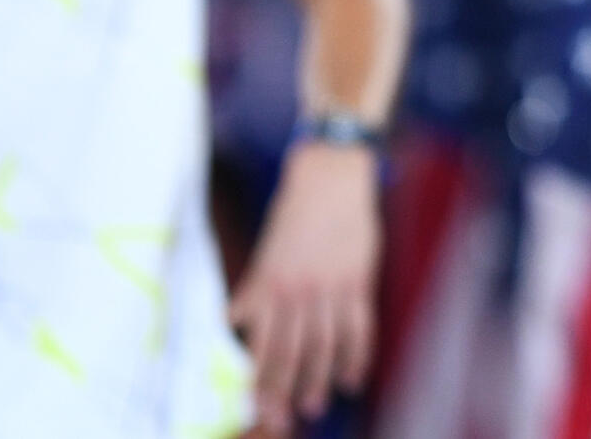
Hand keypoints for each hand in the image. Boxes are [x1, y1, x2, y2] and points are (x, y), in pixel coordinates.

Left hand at [229, 141, 382, 435]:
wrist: (330, 175)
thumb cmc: (294, 211)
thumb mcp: (266, 250)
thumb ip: (253, 289)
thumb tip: (232, 321)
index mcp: (271, 282)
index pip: (263, 343)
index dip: (260, 378)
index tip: (257, 406)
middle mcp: (299, 289)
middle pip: (293, 351)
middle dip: (287, 389)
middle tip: (284, 420)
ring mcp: (331, 285)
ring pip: (325, 344)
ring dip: (320, 378)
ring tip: (315, 405)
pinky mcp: (358, 279)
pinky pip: (358, 326)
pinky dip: (356, 355)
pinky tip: (353, 377)